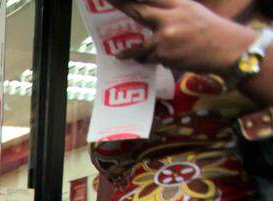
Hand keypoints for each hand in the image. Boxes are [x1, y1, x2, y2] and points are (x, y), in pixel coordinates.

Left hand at [109, 0, 256, 73]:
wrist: (227, 49)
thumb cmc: (209, 31)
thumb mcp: (191, 11)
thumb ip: (170, 10)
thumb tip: (146, 13)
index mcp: (179, 4)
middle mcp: (171, 17)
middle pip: (139, 11)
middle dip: (123, 6)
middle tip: (108, 1)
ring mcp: (166, 36)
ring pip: (140, 44)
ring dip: (131, 51)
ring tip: (121, 54)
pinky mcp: (164, 54)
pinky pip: (148, 58)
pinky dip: (148, 60)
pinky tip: (154, 60)